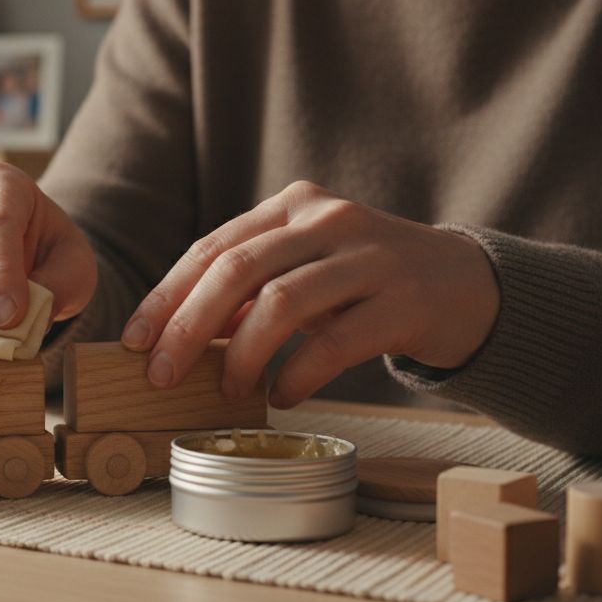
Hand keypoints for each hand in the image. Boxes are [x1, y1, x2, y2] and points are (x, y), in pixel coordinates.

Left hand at [121, 181, 499, 407]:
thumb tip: (179, 337)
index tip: (135, 341)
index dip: (168, 296)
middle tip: (162, 376)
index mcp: (293, 205)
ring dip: (243, 356)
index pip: (213, 247)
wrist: (466, 284)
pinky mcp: (404, 300)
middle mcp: (328, 219)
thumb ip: (250, 289)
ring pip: (281, 303)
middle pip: (237, 270)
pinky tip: (283, 396)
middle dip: (189, 327)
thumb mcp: (305, 268)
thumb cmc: (365, 282)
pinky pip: (334, 343)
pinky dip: (298, 375)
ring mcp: (370, 256)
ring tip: (230, 391)